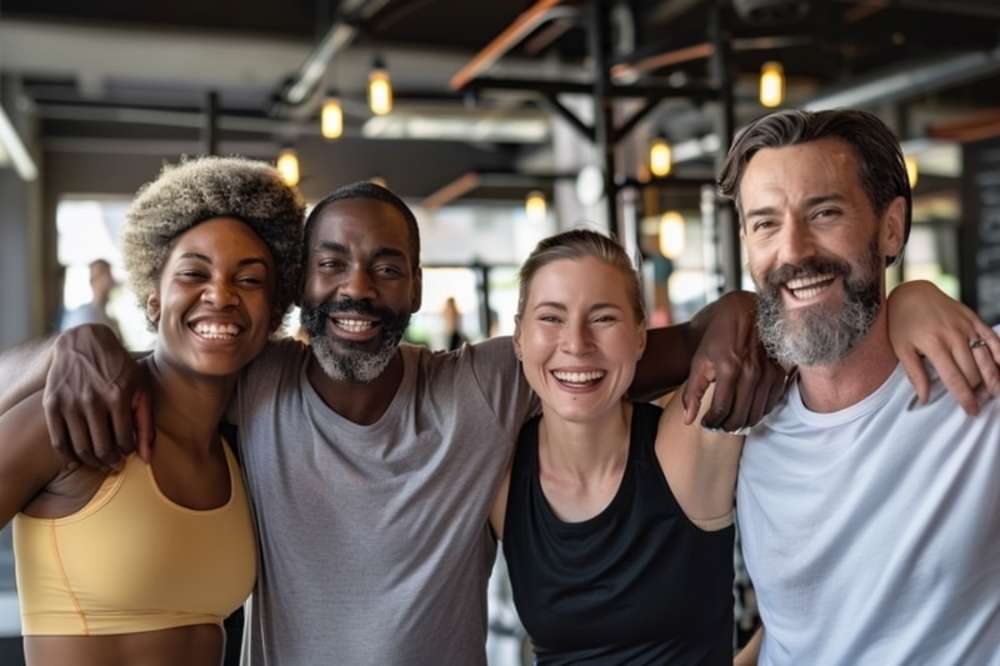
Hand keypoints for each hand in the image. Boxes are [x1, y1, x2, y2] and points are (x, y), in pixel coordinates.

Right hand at [42, 324, 152, 469]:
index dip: (127, 452)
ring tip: (100, 462)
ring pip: (80, 449)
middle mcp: (92, 400)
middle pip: (102, 449)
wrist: (84, 343)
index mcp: (118, 396)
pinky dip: (68, 457)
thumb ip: (146, 423)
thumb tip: (146, 459)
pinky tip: (78, 458)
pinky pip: (58, 442)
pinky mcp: (51, 403)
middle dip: (110, 462)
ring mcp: (69, 402)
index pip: (124, 442)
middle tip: (114, 465)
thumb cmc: (119, 367)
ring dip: (92, 462)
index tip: (127, 452)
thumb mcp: (140, 387)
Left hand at [681, 291, 786, 430]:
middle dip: (726, 426)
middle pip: (740, 416)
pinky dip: (759, 412)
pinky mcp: (779, 373)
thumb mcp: (699, 360)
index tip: (706, 424)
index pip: (721, 409)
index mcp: (729, 367)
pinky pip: (770, 404)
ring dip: (743, 422)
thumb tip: (688, 420)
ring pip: (756, 414)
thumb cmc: (718, 337)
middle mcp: (751, 372)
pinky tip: (747, 409)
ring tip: (731, 420)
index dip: (712, 422)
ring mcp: (768, 373)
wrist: (745, 312)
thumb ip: (692, 392)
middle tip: (718, 425)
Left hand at [888, 280, 999, 414]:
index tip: (970, 411)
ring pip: (987, 358)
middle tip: (980, 404)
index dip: (965, 397)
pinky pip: (993, 338)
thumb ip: (914, 373)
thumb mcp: (901, 348)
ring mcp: (967, 326)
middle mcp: (954, 336)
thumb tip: (924, 398)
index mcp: (934, 345)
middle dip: (979, 391)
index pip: (955, 378)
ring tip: (996, 393)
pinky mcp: (974, 319)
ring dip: (994, 378)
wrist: (912, 293)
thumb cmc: (902, 323)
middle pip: (974, 371)